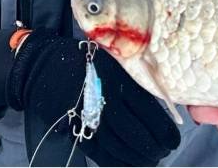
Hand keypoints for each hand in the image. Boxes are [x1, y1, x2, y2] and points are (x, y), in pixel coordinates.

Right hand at [7, 29, 179, 165]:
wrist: (46, 65)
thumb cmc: (87, 60)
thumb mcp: (114, 60)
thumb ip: (136, 79)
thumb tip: (163, 105)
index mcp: (118, 77)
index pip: (149, 111)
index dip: (163, 131)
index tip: (172, 139)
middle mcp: (104, 98)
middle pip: (135, 133)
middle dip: (153, 148)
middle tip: (163, 152)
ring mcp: (87, 116)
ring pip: (119, 147)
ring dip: (137, 158)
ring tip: (150, 159)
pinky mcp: (74, 128)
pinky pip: (100, 153)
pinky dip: (117, 162)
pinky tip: (128, 162)